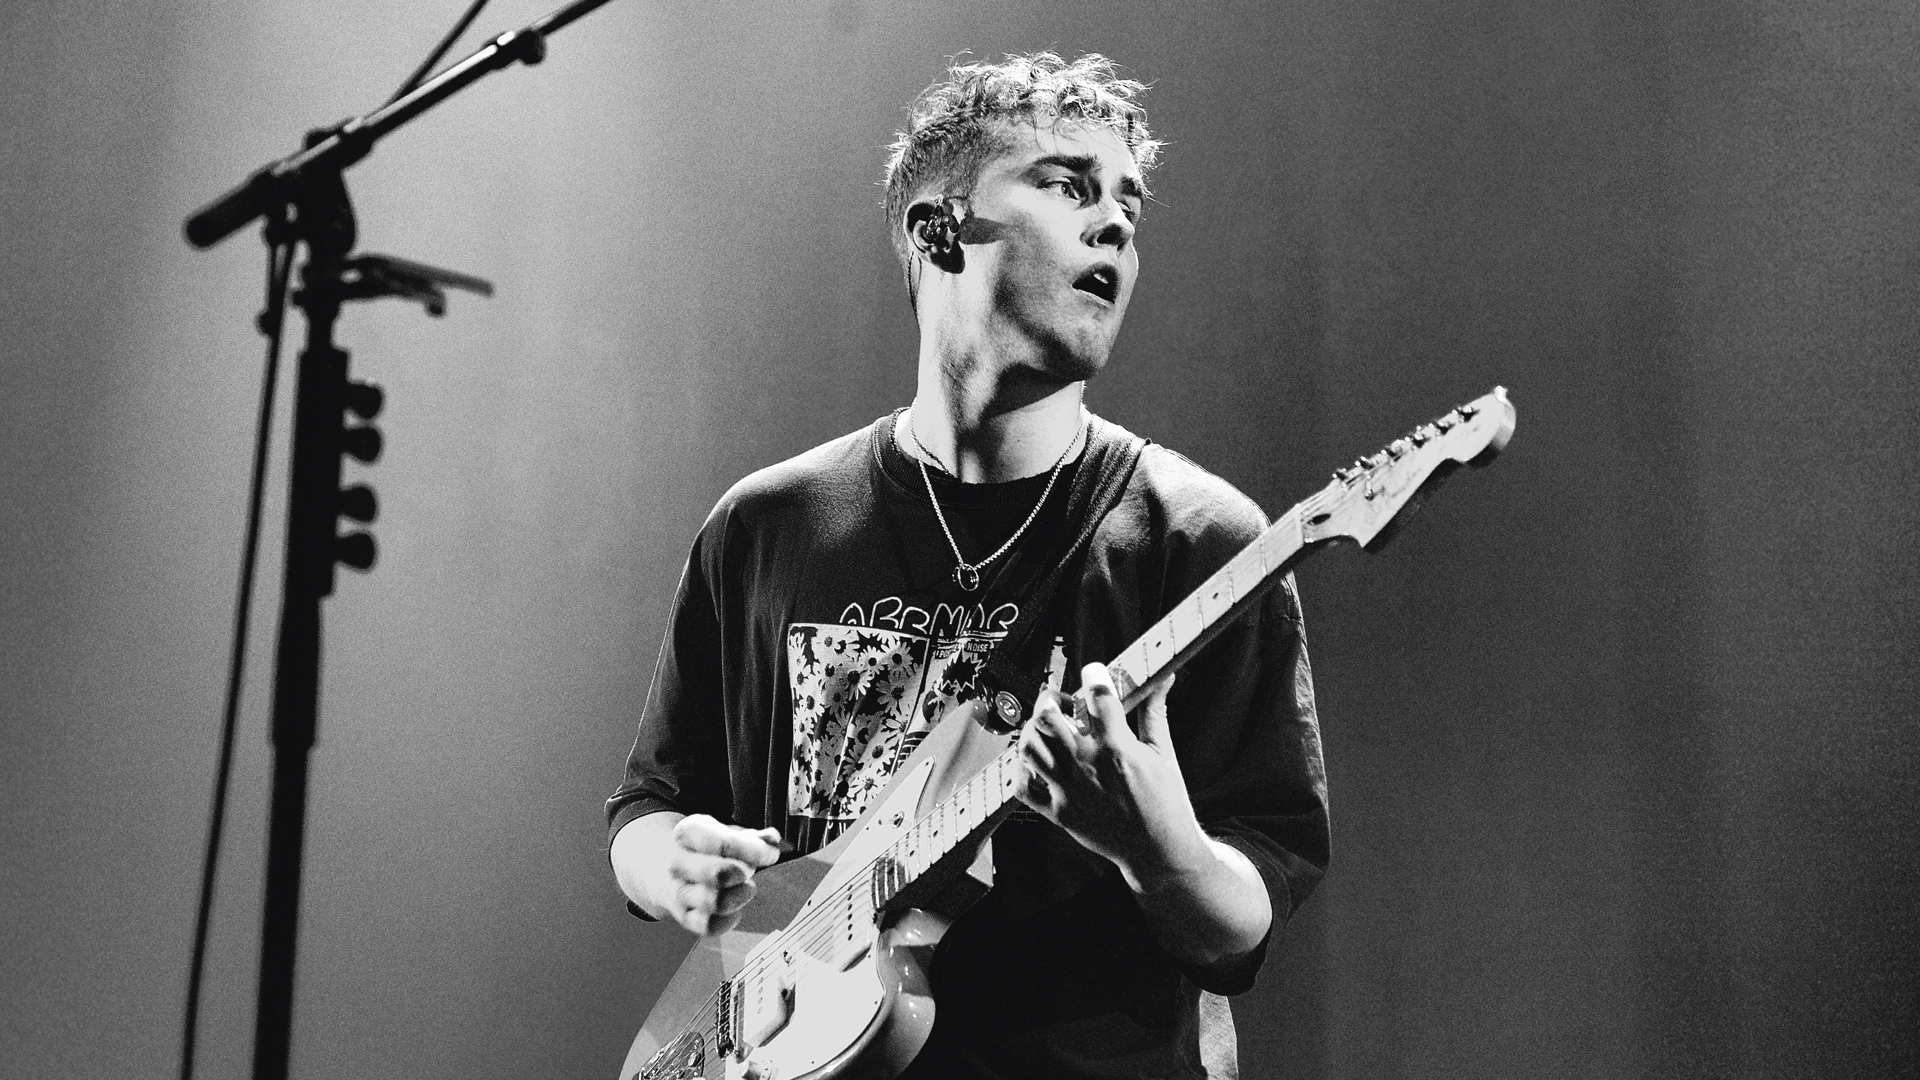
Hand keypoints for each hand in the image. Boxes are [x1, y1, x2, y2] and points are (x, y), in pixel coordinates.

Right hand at [656, 815, 782, 935]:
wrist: (664, 866)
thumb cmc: (702, 848)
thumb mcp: (722, 832)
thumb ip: (752, 836)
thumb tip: (772, 840)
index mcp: (688, 834)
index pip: (721, 843)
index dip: (752, 850)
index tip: (770, 854)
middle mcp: (679, 864)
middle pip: (715, 874)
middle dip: (741, 873)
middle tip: (750, 871)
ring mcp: (679, 892)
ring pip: (712, 902)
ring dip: (737, 897)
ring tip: (747, 888)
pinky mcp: (684, 917)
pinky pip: (707, 926)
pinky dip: (728, 921)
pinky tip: (737, 910)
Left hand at [1016, 663, 1209, 891]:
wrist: (1157, 852)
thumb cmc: (1165, 804)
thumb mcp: (1163, 754)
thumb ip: (1154, 713)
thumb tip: (1163, 679)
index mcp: (1117, 749)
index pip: (1097, 696)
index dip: (1093, 674)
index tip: (1093, 671)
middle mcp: (1087, 767)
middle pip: (1049, 717)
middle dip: (1050, 698)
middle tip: (1059, 699)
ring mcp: (1068, 791)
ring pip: (1030, 746)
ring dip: (1033, 729)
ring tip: (1046, 727)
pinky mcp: (1057, 812)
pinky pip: (1022, 784)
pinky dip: (1023, 767)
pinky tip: (1039, 760)